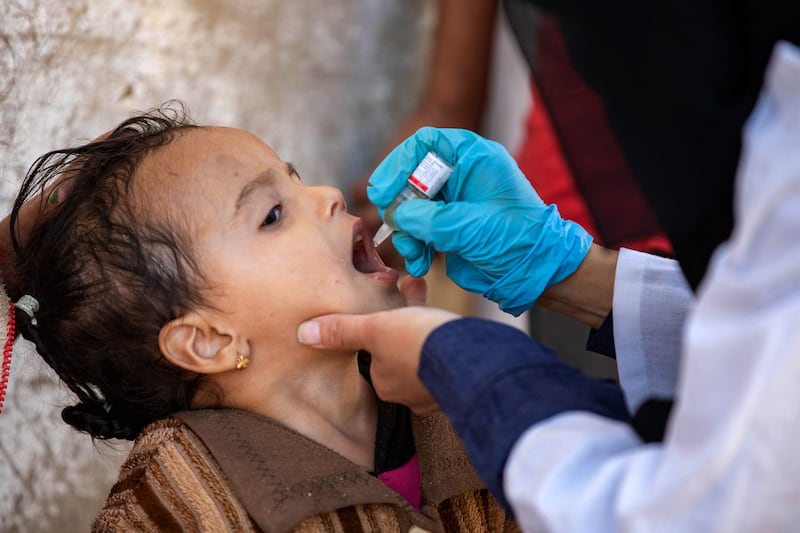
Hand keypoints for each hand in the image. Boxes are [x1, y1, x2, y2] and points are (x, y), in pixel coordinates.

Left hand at [296, 277, 459, 413]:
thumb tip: (303, 334)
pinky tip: (448, 316)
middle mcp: (410, 393)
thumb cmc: (419, 343)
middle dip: (403, 321)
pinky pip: (446, 353)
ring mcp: (438, 389)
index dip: (379, 330)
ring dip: (423, 321)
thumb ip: (342, 331)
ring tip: (422, 289)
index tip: (386, 311)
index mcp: (385, 384)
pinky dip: (443, 331)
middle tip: (409, 291)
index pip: (374, 356)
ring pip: (423, 350)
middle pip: (400, 352)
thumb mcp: (374, 328)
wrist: (476, 358)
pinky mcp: (463, 379)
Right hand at [367, 127, 593, 315]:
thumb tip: (397, 215)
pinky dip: (414, 244)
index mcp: (473, 158)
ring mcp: (453, 200)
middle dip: (400, 205)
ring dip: (405, 231)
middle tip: (395, 225)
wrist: (534, 272)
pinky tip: (419, 262)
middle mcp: (461, 174)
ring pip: (410, 206)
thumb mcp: (469, 227)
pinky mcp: (447, 225)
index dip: (398, 164)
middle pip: (411, 176)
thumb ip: (428, 219)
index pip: (425, 143)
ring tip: (413, 253)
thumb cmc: (514, 239)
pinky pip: (417, 228)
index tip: (382, 191)